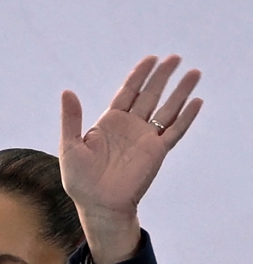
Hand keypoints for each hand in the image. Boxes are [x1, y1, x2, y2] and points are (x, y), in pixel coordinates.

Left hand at [59, 55, 202, 263]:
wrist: (98, 205)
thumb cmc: (80, 180)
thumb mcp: (70, 145)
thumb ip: (71, 119)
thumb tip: (67, 91)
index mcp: (109, 123)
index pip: (128, 92)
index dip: (139, 75)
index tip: (151, 59)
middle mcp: (130, 127)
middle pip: (150, 95)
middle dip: (162, 76)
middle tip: (175, 58)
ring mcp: (145, 139)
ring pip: (167, 109)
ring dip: (180, 92)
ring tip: (194, 72)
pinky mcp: (157, 152)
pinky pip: (175, 131)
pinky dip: (186, 117)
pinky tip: (196, 101)